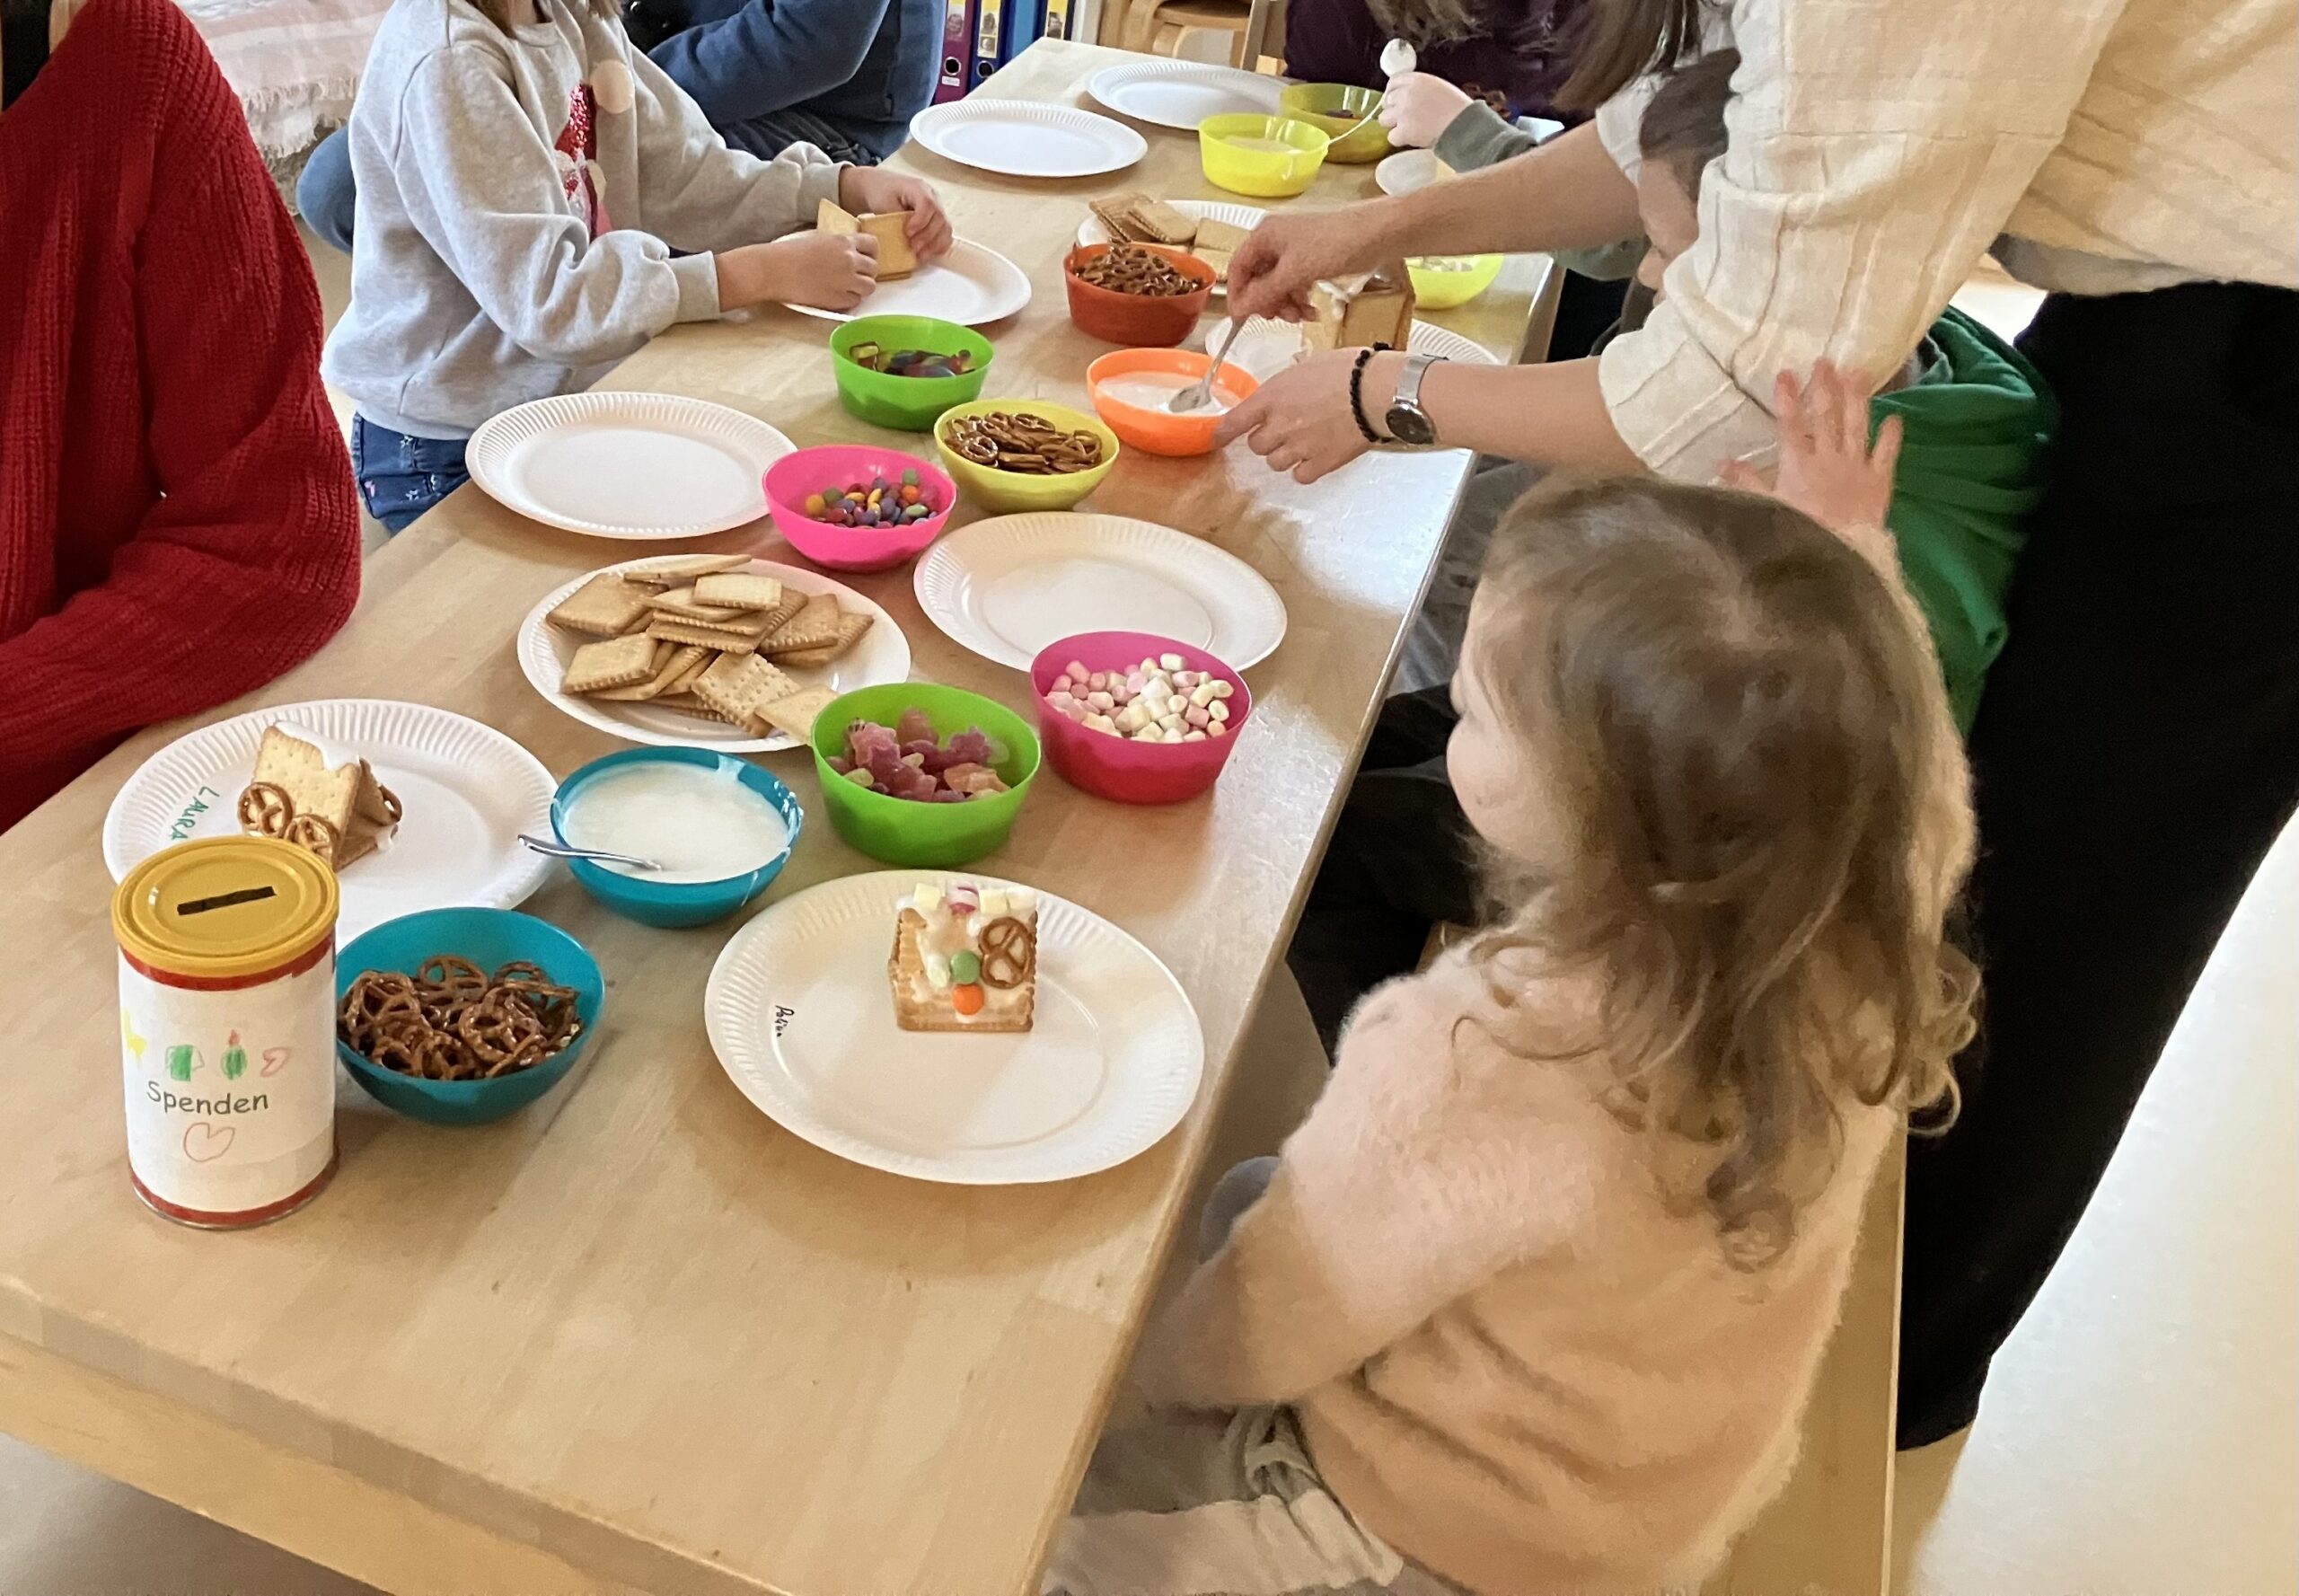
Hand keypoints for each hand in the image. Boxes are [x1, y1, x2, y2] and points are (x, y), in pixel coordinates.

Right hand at [720, 231, 878, 312]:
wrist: (775, 270)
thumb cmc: (789, 252)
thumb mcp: (819, 239)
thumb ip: (838, 245)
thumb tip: (850, 251)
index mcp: (843, 241)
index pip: (873, 245)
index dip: (869, 254)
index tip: (863, 259)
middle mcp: (850, 259)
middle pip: (874, 268)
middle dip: (865, 273)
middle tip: (852, 276)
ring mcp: (847, 280)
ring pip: (870, 287)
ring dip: (861, 288)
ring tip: (846, 288)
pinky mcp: (840, 299)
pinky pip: (856, 302)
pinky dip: (849, 301)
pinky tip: (835, 296)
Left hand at [838, 167, 954, 260]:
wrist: (880, 188)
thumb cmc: (881, 194)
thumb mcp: (884, 202)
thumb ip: (896, 218)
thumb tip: (906, 238)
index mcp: (919, 187)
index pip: (928, 204)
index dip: (921, 221)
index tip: (908, 234)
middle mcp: (933, 196)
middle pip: (940, 218)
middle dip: (928, 237)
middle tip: (913, 248)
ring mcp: (937, 207)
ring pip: (946, 228)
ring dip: (935, 245)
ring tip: (920, 256)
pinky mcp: (937, 219)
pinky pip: (944, 235)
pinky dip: (937, 246)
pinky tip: (925, 254)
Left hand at [1214, 348, 1386, 483]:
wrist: (1377, 391)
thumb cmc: (1349, 370)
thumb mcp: (1309, 364)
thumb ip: (1289, 383)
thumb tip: (1287, 389)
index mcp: (1273, 397)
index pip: (1235, 421)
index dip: (1223, 433)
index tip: (1217, 438)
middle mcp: (1280, 425)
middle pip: (1256, 446)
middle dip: (1265, 439)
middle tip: (1283, 429)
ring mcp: (1299, 447)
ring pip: (1275, 463)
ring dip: (1284, 454)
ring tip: (1303, 441)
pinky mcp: (1321, 463)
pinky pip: (1300, 475)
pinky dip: (1304, 469)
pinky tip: (1315, 456)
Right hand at [1225, 209, 1380, 321]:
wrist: (1376, 234)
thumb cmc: (1334, 244)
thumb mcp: (1294, 272)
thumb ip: (1263, 293)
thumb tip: (1237, 310)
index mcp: (1264, 235)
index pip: (1237, 268)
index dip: (1238, 295)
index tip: (1243, 319)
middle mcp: (1275, 241)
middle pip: (1258, 280)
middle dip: (1268, 302)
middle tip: (1281, 318)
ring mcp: (1294, 251)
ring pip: (1277, 286)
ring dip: (1286, 305)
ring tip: (1302, 316)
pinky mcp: (1311, 260)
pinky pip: (1295, 285)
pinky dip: (1300, 300)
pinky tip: (1311, 311)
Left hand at [1377, 73, 1472, 147]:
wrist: (1465, 126)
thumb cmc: (1459, 109)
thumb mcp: (1440, 88)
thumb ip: (1422, 89)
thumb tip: (1409, 97)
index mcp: (1418, 79)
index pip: (1393, 83)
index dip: (1392, 93)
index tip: (1395, 101)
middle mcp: (1407, 93)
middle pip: (1387, 101)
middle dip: (1394, 110)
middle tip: (1405, 118)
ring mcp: (1403, 113)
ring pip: (1384, 119)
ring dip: (1394, 125)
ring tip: (1409, 128)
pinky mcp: (1404, 131)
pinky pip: (1392, 137)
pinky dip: (1400, 139)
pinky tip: (1412, 138)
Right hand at [1723, 363, 1902, 541]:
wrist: (1838, 555)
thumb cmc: (1798, 534)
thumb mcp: (1766, 509)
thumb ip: (1746, 483)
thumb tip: (1722, 462)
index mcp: (1798, 464)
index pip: (1790, 423)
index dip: (1787, 397)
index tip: (1786, 372)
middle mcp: (1829, 457)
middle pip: (1826, 415)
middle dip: (1824, 386)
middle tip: (1825, 361)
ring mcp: (1856, 466)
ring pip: (1856, 425)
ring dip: (1856, 397)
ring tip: (1858, 372)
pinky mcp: (1879, 481)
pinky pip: (1887, 453)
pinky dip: (1891, 436)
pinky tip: (1895, 417)